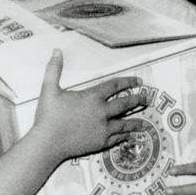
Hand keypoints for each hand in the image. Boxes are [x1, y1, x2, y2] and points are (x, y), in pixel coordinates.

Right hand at [30, 51, 144, 160]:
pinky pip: (117, 138)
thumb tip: (56, 51)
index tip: (138, 81)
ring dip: (135, 122)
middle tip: (147, 98)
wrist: (48, 143)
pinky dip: (124, 136)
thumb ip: (54, 69)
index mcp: (92, 97)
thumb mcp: (49, 89)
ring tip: (145, 122)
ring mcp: (103, 129)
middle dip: (138, 99)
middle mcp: (101, 112)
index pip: (115, 86)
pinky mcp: (100, 143)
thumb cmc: (48, 116)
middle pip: (125, 104)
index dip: (128, 82)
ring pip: (124, 124)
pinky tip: (128, 136)